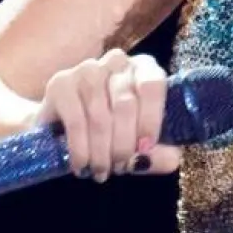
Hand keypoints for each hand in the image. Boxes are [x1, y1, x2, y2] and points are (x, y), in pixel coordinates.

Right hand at [34, 49, 181, 182]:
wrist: (64, 125)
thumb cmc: (113, 130)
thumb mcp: (138, 141)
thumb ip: (157, 151)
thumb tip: (171, 160)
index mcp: (144, 68)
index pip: (152, 86)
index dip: (150, 120)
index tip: (144, 149)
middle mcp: (117, 61)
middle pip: (125, 105)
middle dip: (123, 145)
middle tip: (120, 168)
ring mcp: (87, 69)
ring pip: (100, 117)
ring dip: (101, 152)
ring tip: (101, 171)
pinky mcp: (61, 83)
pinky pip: (75, 121)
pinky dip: (80, 149)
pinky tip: (82, 165)